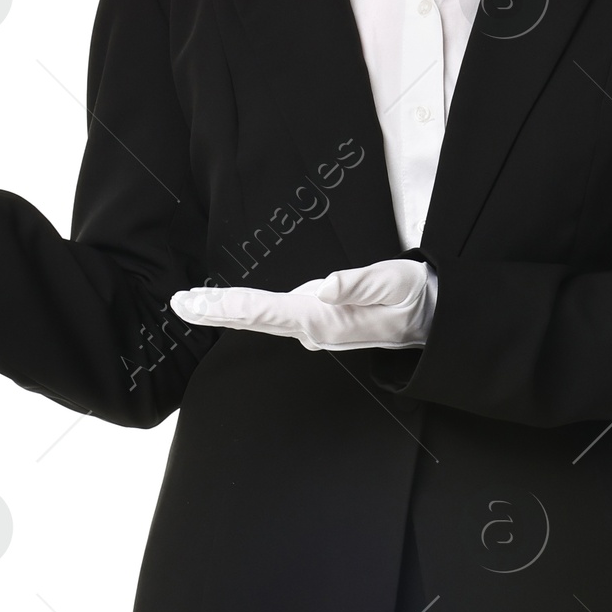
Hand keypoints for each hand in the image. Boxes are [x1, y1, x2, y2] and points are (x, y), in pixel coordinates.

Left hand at [170, 259, 434, 351]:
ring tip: (192, 303)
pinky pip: (276, 316)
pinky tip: (231, 307)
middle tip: (177, 304)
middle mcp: (314, 329)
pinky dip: (248, 311)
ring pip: (261, 319)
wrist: (434, 322)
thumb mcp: (395, 282)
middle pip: (253, 319)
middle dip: (213, 312)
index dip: (224, 306)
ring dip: (226, 311)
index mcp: (325, 320)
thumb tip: (326, 287)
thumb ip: (359, 283)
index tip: (191, 304)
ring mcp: (316, 328)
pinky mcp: (320, 321)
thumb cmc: (416, 298)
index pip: (264, 311)